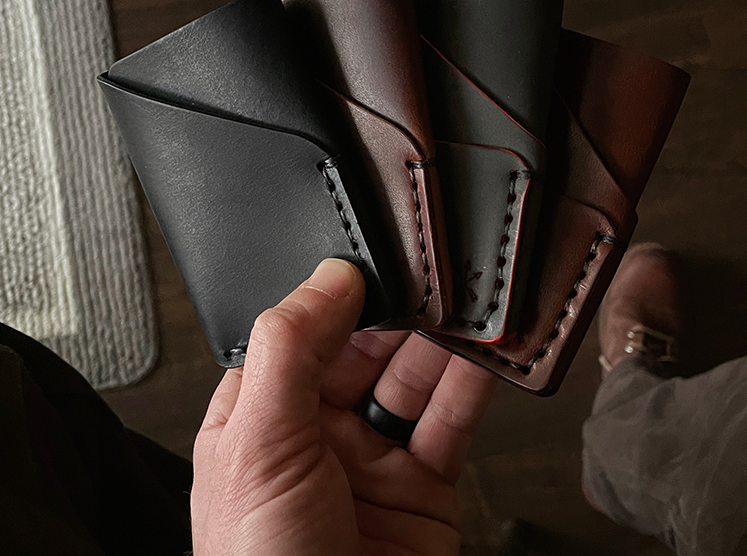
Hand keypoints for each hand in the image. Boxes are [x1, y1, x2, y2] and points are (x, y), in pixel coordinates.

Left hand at [191, 259, 496, 554]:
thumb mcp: (257, 446)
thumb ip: (289, 351)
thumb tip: (328, 277)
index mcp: (259, 417)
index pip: (301, 332)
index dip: (339, 294)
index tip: (376, 258)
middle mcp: (316, 433)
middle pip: (365, 348)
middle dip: (403, 312)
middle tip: (438, 273)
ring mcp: (373, 460)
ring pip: (415, 378)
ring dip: (445, 342)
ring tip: (472, 304)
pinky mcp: (425, 488)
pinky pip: (452, 421)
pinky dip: (477, 385)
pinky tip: (489, 354)